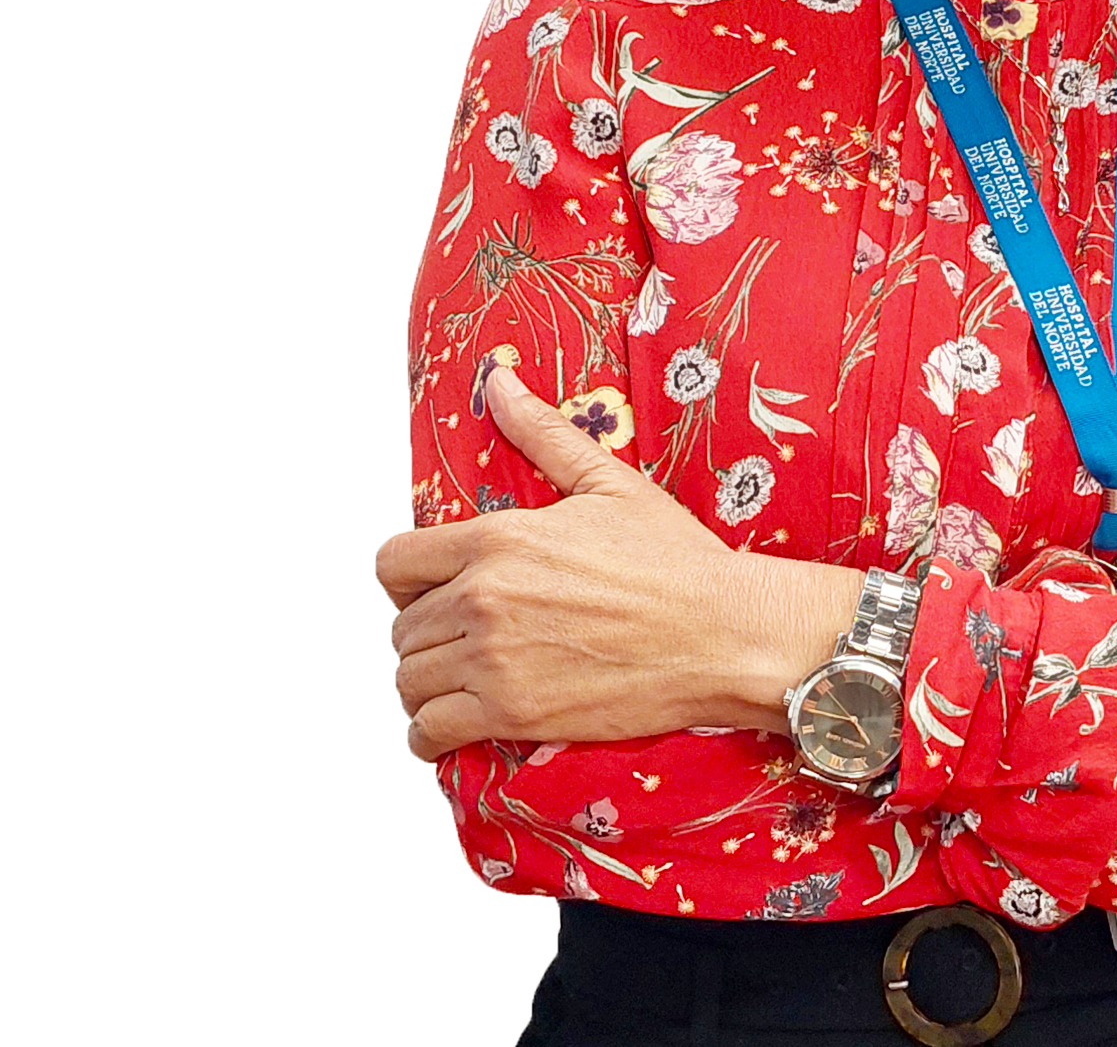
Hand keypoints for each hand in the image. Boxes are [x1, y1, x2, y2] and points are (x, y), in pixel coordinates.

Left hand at [375, 366, 861, 761]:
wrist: (724, 633)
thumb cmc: (676, 561)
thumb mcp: (609, 483)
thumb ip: (541, 433)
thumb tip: (498, 381)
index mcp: (498, 538)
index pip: (393, 563)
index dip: (408, 579)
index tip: (434, 589)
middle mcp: (483, 598)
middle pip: (401, 627)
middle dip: (428, 632)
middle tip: (467, 637)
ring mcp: (494, 661)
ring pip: (407, 681)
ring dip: (427, 683)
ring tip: (463, 679)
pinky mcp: (512, 715)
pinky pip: (428, 734)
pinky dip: (432, 734)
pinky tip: (460, 722)